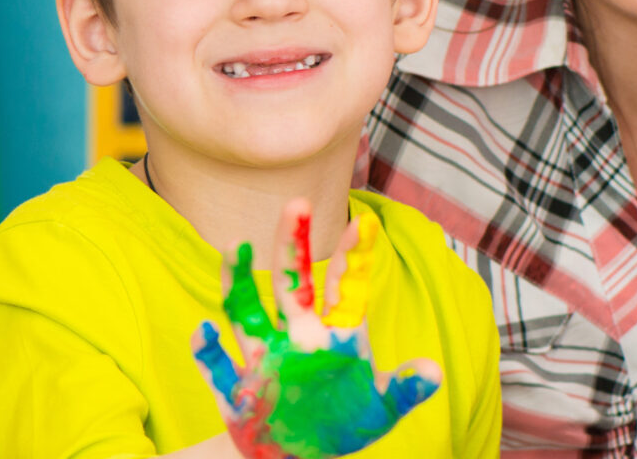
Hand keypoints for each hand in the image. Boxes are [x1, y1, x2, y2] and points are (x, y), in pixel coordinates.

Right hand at [191, 200, 440, 458]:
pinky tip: (201, 332)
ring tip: (233, 246)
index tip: (362, 223)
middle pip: (291, 284)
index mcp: (335, 335)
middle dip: (293, 247)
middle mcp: (297, 336)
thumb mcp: (379, 410)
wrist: (297, 458)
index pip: (344, 287)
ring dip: (236, 280)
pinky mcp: (237, 389)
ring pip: (245, 312)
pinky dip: (206, 350)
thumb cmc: (341, 423)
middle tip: (296, 203)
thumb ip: (403, 390)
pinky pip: (216, 366)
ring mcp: (264, 359)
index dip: (352, 257)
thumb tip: (435, 372)